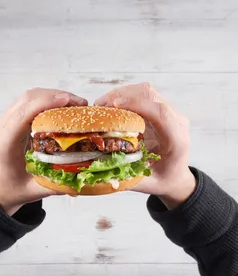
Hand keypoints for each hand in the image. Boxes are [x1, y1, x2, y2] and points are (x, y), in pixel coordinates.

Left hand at [0, 88, 86, 215]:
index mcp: (6, 144)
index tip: (68, 101)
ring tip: (76, 103)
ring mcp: (7, 120)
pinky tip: (64, 106)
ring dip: (54, 95)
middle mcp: (4, 127)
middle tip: (81, 103)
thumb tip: (83, 176)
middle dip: (56, 96)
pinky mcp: (14, 117)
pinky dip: (49, 99)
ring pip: (30, 96)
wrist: (2, 185)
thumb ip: (57, 184)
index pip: (23, 115)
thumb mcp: (36, 190)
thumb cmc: (17, 188)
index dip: (46, 103)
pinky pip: (31, 100)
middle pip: (28, 99)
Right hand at [95, 83, 195, 209]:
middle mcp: (176, 122)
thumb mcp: (145, 184)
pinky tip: (111, 106)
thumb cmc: (163, 180)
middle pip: (151, 96)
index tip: (114, 105)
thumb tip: (97, 170)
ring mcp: (170, 113)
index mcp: (176, 140)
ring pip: (146, 91)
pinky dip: (125, 96)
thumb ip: (124, 178)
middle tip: (99, 106)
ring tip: (102, 105)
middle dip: (122, 95)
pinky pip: (143, 95)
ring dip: (122, 93)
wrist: (176, 176)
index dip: (137, 104)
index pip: (160, 113)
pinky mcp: (161, 109)